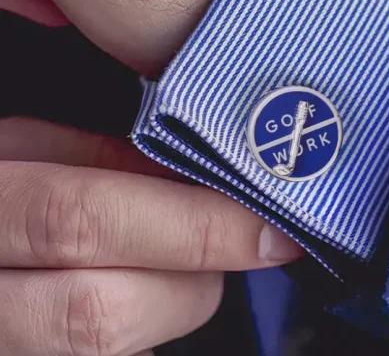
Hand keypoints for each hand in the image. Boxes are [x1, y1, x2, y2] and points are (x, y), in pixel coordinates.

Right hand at [0, 117, 301, 355]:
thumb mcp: (24, 145)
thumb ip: (106, 158)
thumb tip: (201, 181)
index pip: (87, 222)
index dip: (193, 228)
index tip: (271, 229)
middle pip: (107, 313)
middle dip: (196, 276)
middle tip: (236, 240)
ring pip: (115, 355)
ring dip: (175, 304)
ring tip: (178, 258)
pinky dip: (150, 329)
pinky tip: (145, 287)